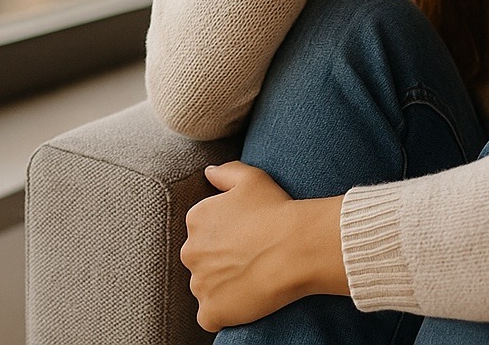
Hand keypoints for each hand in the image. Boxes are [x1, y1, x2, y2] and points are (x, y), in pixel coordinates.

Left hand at [180, 161, 312, 332]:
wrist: (298, 247)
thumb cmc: (277, 210)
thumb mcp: (252, 178)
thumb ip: (225, 172)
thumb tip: (208, 172)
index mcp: (196, 219)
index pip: (203, 231)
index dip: (227, 236)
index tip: (247, 238)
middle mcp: (190, 251)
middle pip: (200, 260)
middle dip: (219, 261)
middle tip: (251, 259)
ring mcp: (199, 284)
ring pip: (205, 287)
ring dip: (222, 287)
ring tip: (252, 279)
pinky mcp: (211, 311)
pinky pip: (210, 316)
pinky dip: (223, 312)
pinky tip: (244, 301)